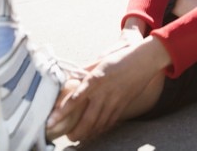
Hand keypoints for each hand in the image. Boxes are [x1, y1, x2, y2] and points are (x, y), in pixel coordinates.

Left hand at [47, 36, 169, 141]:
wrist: (145, 60)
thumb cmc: (122, 58)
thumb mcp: (101, 61)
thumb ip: (85, 70)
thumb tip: (71, 76)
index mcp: (95, 79)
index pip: (74, 99)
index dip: (61, 112)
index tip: (51, 121)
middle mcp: (104, 92)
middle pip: (87, 119)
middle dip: (75, 131)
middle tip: (67, 136)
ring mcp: (114, 100)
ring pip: (98, 124)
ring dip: (87, 133)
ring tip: (78, 137)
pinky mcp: (123, 104)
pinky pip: (111, 121)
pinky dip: (102, 128)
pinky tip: (96, 131)